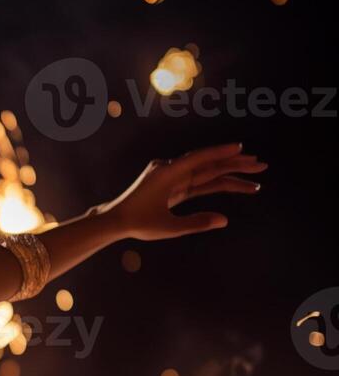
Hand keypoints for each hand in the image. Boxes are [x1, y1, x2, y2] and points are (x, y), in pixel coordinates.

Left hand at [99, 142, 266, 240]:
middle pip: (208, 165)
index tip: (241, 148)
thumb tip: (224, 220)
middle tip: (261, 165)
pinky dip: (216, 184)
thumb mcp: (167, 227)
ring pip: (206, 174)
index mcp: (166, 173)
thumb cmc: (137, 223)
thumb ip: (195, 223)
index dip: (220, 153)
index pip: (198, 159)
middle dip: (235, 165)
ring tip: (255, 180)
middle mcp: (170, 170)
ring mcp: (172, 177)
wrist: (115, 221)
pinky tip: (234, 185)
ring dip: (229, 175)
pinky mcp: (173, 186)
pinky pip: (199, 183)